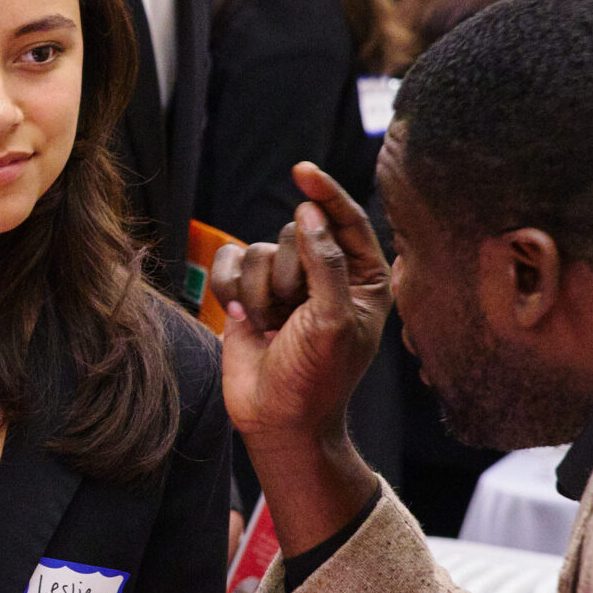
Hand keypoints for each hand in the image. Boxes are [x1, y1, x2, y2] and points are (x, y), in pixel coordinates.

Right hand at [208, 164, 390, 454]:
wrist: (277, 419)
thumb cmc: (317, 378)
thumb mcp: (332, 321)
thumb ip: (326, 263)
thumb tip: (309, 213)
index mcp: (363, 277)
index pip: (346, 220)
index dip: (325, 194)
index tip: (303, 173)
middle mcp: (325, 273)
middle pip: (295, 234)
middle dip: (285, 276)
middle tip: (291, 318)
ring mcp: (285, 283)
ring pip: (259, 250)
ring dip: (258, 294)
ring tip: (270, 329)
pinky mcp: (248, 293)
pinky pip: (230, 264)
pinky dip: (230, 291)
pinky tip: (242, 321)